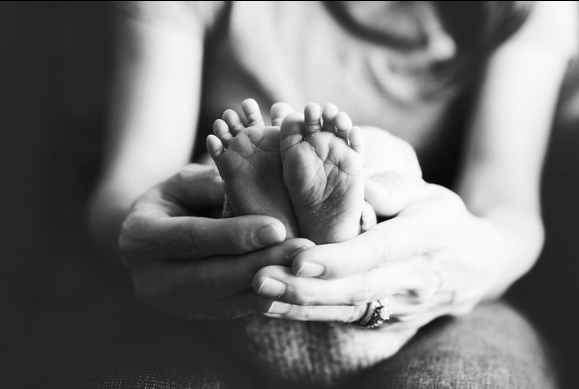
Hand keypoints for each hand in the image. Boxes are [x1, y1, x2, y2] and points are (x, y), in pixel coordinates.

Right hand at [119, 163, 313, 319]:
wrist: (152, 237)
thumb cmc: (175, 199)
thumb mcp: (184, 182)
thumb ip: (213, 186)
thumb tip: (255, 193)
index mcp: (140, 237)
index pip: (191, 238)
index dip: (234, 235)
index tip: (276, 228)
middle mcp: (152, 279)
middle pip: (212, 277)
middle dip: (261, 264)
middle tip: (302, 249)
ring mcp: (173, 303)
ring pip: (227, 300)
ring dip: (270, 284)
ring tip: (305, 266)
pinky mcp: (197, 314)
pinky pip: (235, 309)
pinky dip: (265, 296)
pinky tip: (293, 282)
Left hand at [252, 178, 502, 328]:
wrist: (473, 266)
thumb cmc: (442, 218)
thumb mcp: (428, 193)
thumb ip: (395, 188)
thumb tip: (361, 189)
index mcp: (426, 236)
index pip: (380, 250)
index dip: (339, 259)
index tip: (299, 259)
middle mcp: (415, 278)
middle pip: (358, 287)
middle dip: (307, 288)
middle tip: (261, 280)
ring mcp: (402, 305)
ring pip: (348, 310)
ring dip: (301, 306)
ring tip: (259, 296)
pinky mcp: (388, 320)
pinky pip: (347, 318)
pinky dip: (310, 314)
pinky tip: (275, 308)